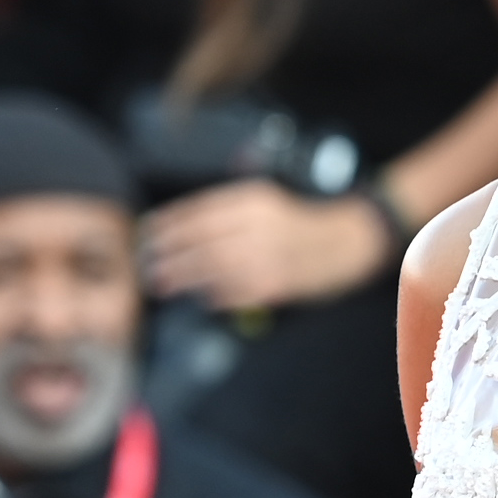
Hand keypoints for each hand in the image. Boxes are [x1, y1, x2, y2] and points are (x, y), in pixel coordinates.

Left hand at [141, 179, 397, 308]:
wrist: (349, 239)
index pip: (198, 212)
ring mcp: (266, 257)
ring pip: (212, 269)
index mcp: (252, 200)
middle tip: (148, 266)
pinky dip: (215, 295)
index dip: (168, 225)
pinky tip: (203, 297)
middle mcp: (257, 226)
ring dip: (184, 278)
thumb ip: (229, 210)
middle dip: (169, 256)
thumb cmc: (301, 221)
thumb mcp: (267, 200)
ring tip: (163, 284)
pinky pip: (235, 291)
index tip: (148, 234)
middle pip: (200, 243)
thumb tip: (183, 225)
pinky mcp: (275, 284)